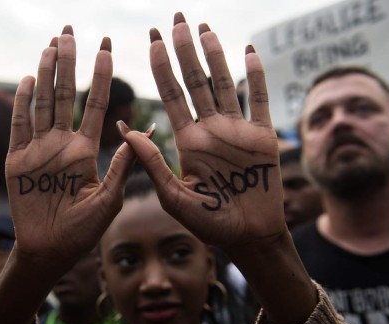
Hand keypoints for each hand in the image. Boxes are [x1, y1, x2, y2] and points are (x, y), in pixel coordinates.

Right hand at [6, 28, 134, 270]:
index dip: (100, 75)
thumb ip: (123, 166)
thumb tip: (143, 133)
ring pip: (42, 104)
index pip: (94, 104)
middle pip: (65, 95)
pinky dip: (23, 104)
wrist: (50, 249)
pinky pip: (19, 126)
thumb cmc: (83, 230)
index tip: (106, 47)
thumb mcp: (109, 199)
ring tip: (51, 46)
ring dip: (46, 75)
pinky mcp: (17, 160)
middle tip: (70, 32)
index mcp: (86, 149)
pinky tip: (29, 80)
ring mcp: (38, 149)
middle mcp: (63, 143)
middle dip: (68, 63)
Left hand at [120, 13, 284, 250]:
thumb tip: (124, 128)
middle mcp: (210, 130)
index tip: (152, 38)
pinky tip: (249, 51)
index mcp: (187, 141)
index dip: (161, 67)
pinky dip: (257, 76)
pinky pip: (260, 101)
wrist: (247, 237)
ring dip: (215, 56)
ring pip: (225, 84)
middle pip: (195, 82)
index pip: (171, 95)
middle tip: (176, 19)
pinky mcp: (264, 137)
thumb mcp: (173, 195)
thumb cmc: (209, 223)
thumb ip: (151, 162)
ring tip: (205, 28)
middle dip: (185, 50)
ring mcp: (237, 131)